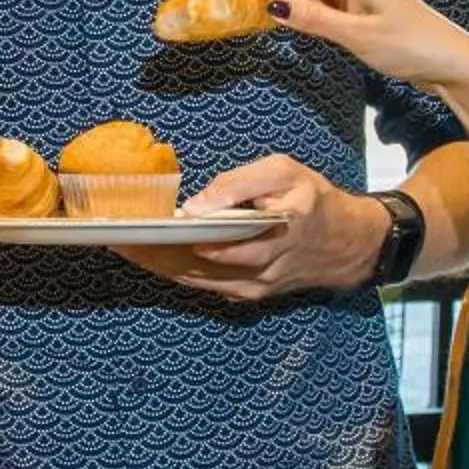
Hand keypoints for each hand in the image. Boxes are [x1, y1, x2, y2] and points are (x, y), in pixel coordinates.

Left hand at [112, 155, 385, 301]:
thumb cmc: (314, 199)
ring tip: (127, 248)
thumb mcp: (284, 173)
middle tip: (118, 239)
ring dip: (160, 266)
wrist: (350, 244)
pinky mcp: (251, 295)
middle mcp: (263, 268)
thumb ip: (239, 185)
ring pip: (197, 280)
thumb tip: (195, 206)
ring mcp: (255, 287)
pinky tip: (153, 258)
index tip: (137, 229)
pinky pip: (207, 285)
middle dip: (155, 253)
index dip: (171, 238)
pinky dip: (179, 272)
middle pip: (196, 265)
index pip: (213, 240)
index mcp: (274, 232)